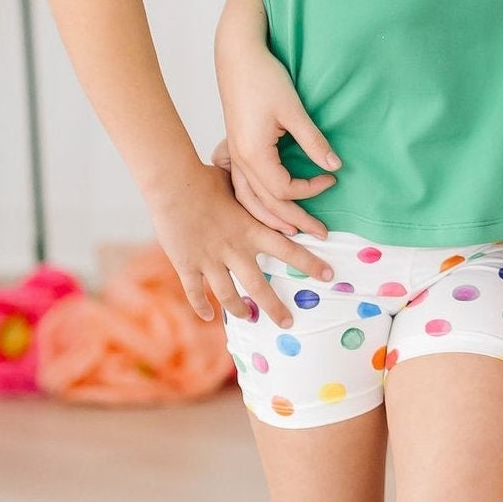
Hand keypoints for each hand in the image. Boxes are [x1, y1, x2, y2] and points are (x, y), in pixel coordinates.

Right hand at [148, 158, 329, 326]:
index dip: (311, 264)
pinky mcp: (187, 266)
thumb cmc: (206, 179)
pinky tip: (209, 317)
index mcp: (252, 231)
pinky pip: (196, 293)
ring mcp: (210, 261)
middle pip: (259, 287)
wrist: (173, 185)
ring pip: (229, 296)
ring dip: (240, 310)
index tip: (329, 275)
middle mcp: (235, 250)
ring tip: (249, 318)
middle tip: (288, 323)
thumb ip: (255, 194)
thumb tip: (271, 185)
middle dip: (276, 308)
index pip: (289, 251)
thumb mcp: (239, 185)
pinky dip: (202, 307)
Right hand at [218, 45, 338, 240]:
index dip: (310, 190)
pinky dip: (255, 202)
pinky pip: (242, 186)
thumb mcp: (293, 109)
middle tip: (321, 232)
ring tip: (292, 230)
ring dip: (272, 216)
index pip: (284, 189)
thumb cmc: (264, 78)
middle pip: (266, 203)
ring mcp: (235, 155)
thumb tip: (334, 165)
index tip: (332, 179)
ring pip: (249, 199)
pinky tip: (265, 207)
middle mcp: (240, 159)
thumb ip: (313, 140)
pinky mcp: (235, 147)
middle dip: (295, 219)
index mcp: (253, 153)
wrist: (238, 56)